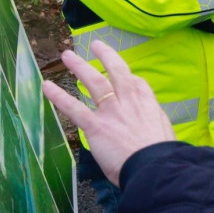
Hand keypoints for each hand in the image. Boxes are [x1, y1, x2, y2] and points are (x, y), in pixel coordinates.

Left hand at [42, 41, 175, 186]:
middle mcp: (129, 102)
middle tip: (96, 45)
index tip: (125, 74)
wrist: (155, 167)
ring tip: (67, 56)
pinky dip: (59, 96)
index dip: (129, 77)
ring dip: (79, 66)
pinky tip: (47, 87)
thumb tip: (150, 124)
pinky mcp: (96, 126)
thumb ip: (156, 123)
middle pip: (116, 72)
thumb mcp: (166, 132)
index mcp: (148, 104)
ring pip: (94, 82)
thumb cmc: (163, 155)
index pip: (137, 83)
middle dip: (106, 56)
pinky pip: (74, 108)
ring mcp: (112, 112)